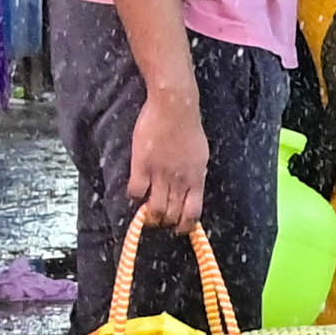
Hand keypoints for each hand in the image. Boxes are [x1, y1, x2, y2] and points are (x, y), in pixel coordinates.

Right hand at [126, 72, 209, 230]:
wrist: (174, 106)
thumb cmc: (189, 126)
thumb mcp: (200, 154)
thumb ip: (196, 174)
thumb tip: (193, 188)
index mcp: (196, 178)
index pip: (193, 213)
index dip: (185, 226)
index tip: (180, 228)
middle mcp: (179, 180)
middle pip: (172, 215)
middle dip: (166, 221)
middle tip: (160, 219)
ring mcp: (160, 173)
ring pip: (154, 209)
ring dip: (150, 215)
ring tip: (146, 212)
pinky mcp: (142, 165)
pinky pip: (135, 192)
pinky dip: (134, 197)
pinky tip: (135, 192)